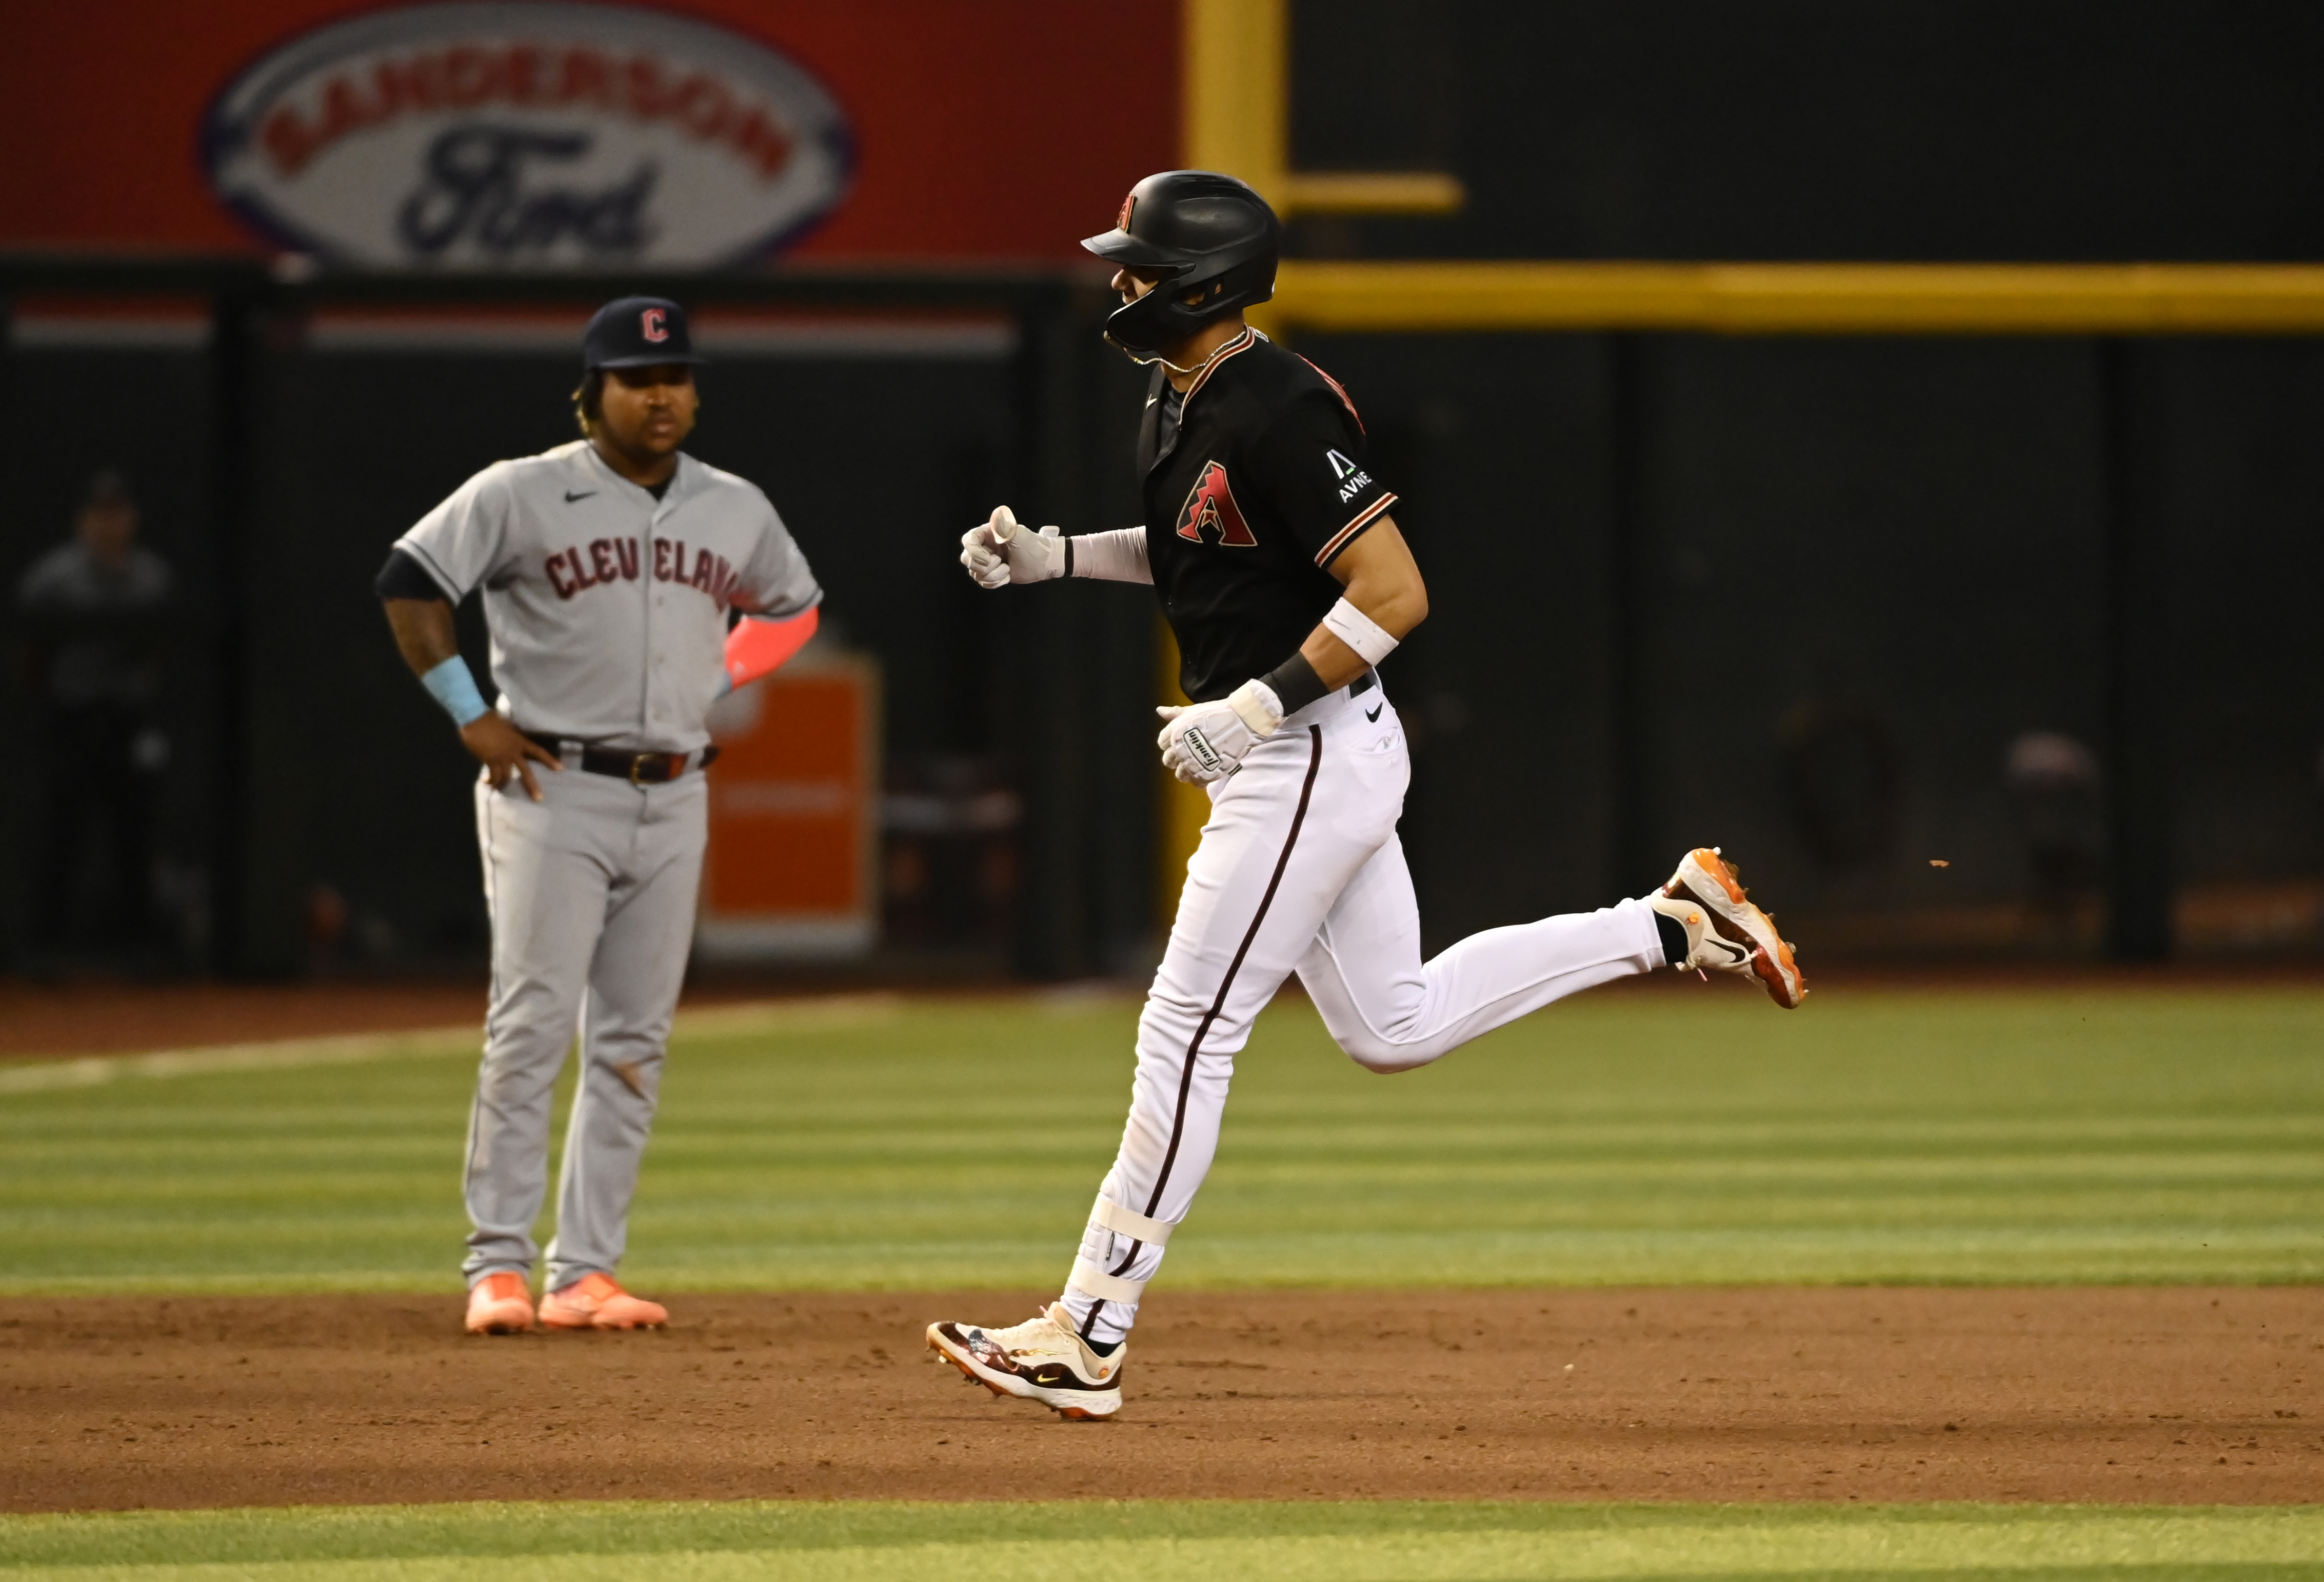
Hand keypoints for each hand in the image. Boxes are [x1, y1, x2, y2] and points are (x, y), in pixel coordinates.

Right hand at [460, 711, 561, 800]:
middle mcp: (514, 751)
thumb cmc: (490, 719)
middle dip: (532, 786)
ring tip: (500, 790)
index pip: (538, 751)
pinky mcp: (490, 760)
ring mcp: (502, 756)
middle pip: (526, 771)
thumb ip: (512, 738)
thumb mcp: (508, 728)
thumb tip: (512, 745)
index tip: (560, 769)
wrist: (475, 718)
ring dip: (504, 785)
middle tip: (539, 799)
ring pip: (507, 777)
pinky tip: (487, 783)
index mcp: (520, 741)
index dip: (550, 760)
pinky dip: (491, 781)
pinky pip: (493, 775)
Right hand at [959, 505, 1064, 587]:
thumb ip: (1005, 527)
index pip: (968, 541)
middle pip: (967, 559)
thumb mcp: (1019, 535)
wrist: (1045, 562)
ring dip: (993, 575)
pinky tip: (1008, 576)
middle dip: (983, 566)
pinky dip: (995, 582)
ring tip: (1008, 569)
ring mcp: (987, 561)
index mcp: (988, 534)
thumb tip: (998, 516)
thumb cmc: (1033, 546)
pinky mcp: (992, 574)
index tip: (988, 559)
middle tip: (1001, 562)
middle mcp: (984, 547)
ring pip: (975, 573)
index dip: (973, 552)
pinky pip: (983, 582)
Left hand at [1154, 681, 1283, 783]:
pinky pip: (1196, 782)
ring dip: (1187, 772)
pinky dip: (1200, 780)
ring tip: (1198, 765)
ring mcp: (1192, 762)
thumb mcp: (1193, 711)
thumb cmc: (1216, 713)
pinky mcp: (1206, 772)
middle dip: (1177, 759)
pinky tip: (1206, 773)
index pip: (1162, 743)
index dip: (1170, 744)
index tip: (1181, 743)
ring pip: (1180, 775)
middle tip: (1190, 755)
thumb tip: (1159, 710)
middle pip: (1168, 761)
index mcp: (1174, 732)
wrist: (1240, 721)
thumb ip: (1175, 713)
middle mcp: (1179, 749)